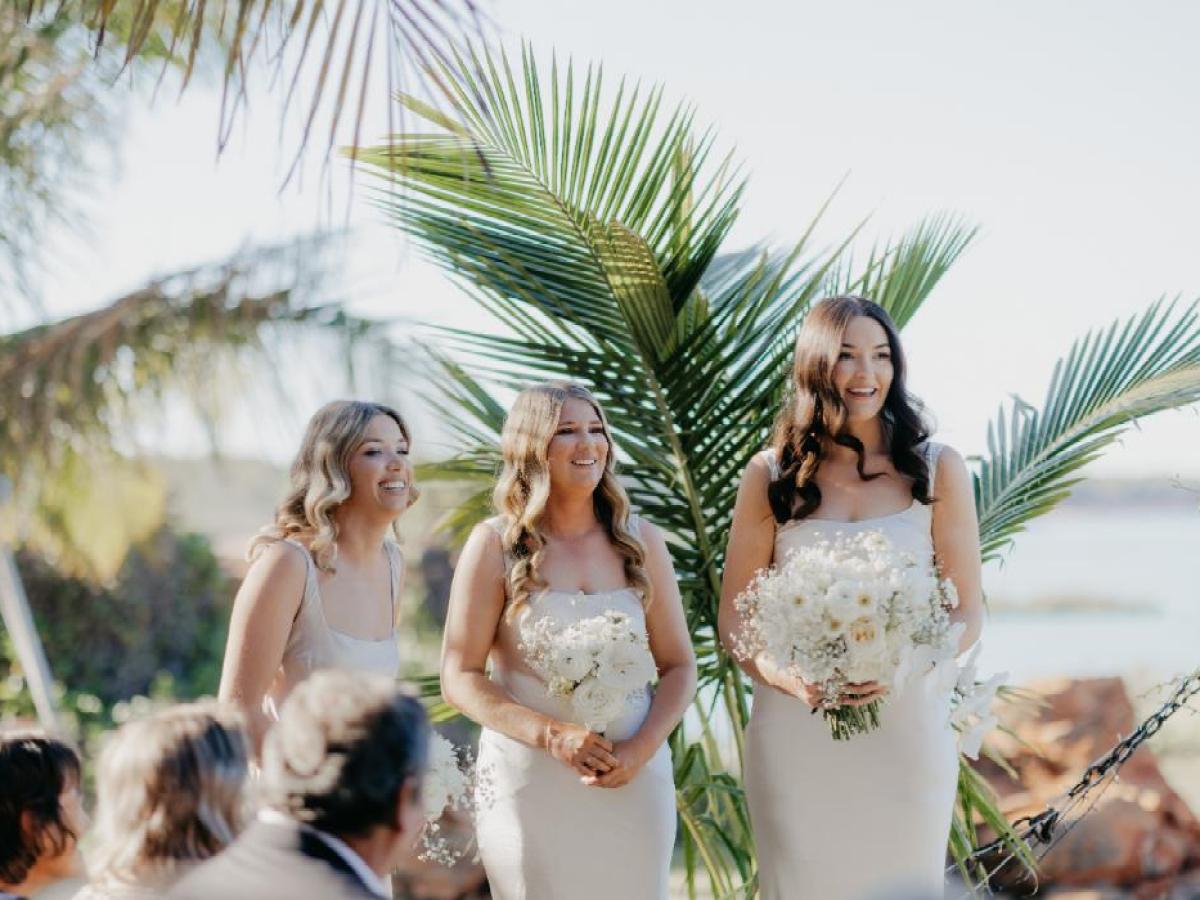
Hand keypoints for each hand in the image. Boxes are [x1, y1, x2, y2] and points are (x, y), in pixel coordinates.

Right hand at [544, 721, 616, 776]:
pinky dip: (591, 774)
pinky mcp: (573, 763)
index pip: (607, 745)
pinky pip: (586, 771)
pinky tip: (594, 774)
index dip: (610, 749)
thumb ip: (594, 737)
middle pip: (604, 756)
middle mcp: (586, 746)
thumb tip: (604, 743)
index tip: (612, 752)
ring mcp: (580, 755)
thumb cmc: (568, 731)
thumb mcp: (583, 729)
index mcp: (590, 736)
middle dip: (611, 761)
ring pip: (597, 765)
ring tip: (607, 770)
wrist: (553, 737)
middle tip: (616, 765)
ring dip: (603, 768)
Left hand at [582, 738, 653, 788]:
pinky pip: (615, 785)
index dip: (591, 779)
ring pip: (609, 785)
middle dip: (593, 783)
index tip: (583, 777)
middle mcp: (622, 772)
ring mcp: (625, 777)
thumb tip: (587, 760)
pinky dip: (607, 784)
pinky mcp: (627, 780)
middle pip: (604, 783)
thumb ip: (600, 756)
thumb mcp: (610, 749)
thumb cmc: (623, 746)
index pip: (601, 777)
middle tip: (585, 781)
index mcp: (616, 764)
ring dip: (600, 784)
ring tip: (591, 781)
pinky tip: (601, 780)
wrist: (640, 749)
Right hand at [758, 656, 886, 708]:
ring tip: (881, 691)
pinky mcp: (818, 702)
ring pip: (846, 700)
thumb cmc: (788, 654)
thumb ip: (824, 644)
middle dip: (869, 688)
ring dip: (865, 696)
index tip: (876, 671)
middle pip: (849, 692)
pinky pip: (839, 702)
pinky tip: (866, 693)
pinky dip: (853, 698)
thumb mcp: (804, 645)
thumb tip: (843, 629)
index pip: (844, 677)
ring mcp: (817, 699)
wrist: (770, 672)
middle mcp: (817, 692)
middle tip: (885, 683)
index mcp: (814, 678)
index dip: (860, 675)